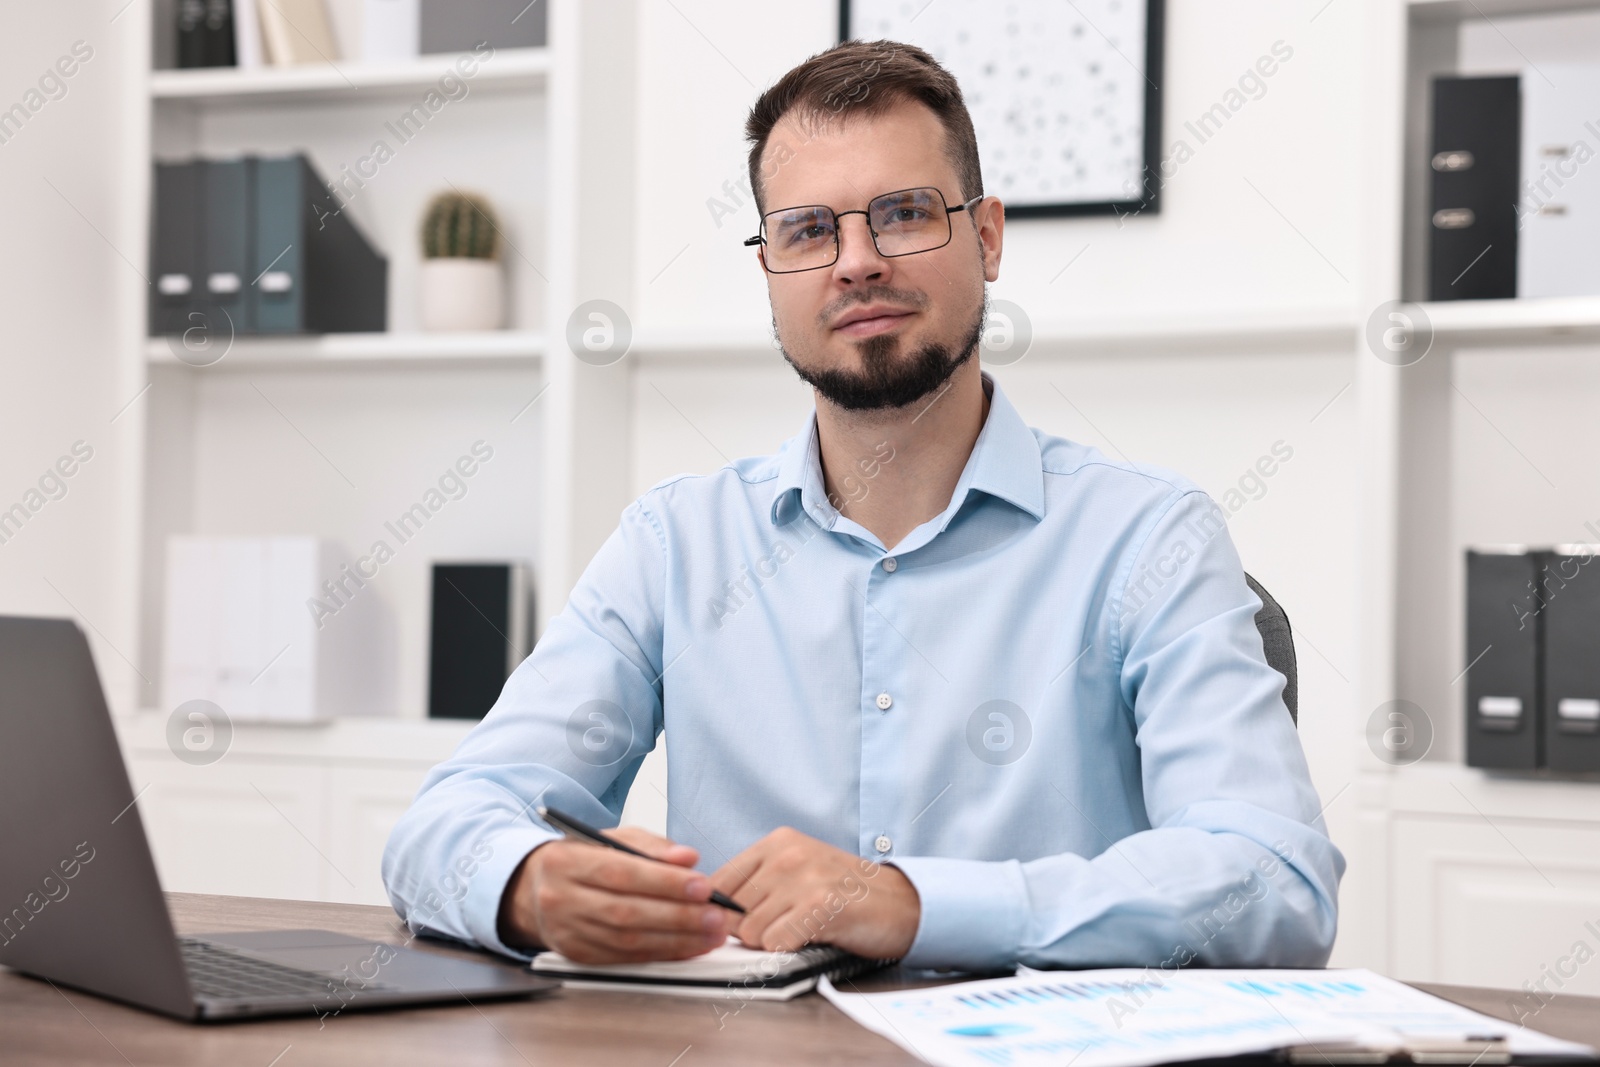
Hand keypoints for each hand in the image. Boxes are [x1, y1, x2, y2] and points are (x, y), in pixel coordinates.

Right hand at [497, 826, 735, 963]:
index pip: (621, 873)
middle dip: (678, 916)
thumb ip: (652, 846)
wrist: (535, 890)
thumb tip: (688, 858)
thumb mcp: (610, 838)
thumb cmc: (581, 859)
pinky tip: (690, 947)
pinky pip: (626, 959)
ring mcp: (568, 932)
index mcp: (566, 861)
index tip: (702, 885)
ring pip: (628, 942)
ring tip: (711, 933)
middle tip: (715, 915)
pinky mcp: (579, 955)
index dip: (664, 882)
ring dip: (677, 940)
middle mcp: (561, 899)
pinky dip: (663, 954)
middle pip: (626, 912)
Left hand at [710, 827, 919, 958]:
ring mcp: (803, 878)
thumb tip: (710, 912)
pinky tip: (812, 936)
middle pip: (731, 911)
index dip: (723, 912)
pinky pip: (775, 943)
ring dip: (771, 941)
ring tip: (800, 929)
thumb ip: (757, 883)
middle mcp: (787, 854)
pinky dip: (789, 949)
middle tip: (782, 927)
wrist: (902, 903)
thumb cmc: (847, 892)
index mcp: (777, 842)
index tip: (740, 923)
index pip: (718, 882)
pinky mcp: (819, 906)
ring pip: (750, 932)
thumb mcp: (798, 871)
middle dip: (749, 930)